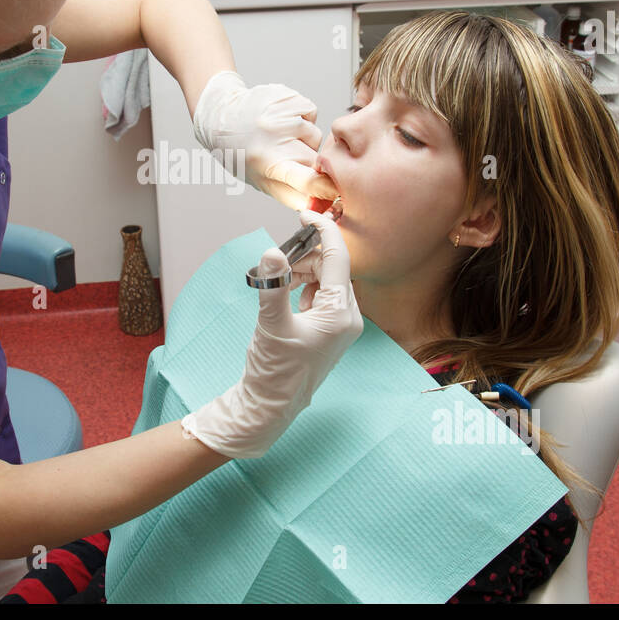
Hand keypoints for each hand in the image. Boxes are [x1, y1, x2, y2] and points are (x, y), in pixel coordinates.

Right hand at [181, 208, 362, 458]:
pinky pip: (320, 295)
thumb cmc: (275, 370)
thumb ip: (273, 285)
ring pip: (324, 280)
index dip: (322, 232)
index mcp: (341, 314)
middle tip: (276, 260)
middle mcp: (347, 317)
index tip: (305, 215)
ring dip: (301, 272)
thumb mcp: (272, 324)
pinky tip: (284, 295)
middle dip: (303, 258)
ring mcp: (339, 324)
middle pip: (330, 268)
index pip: (337, 260)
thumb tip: (272, 251)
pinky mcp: (328, 329)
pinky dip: (302, 287)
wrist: (270, 404)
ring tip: (276, 282)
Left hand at [192, 71, 339, 209]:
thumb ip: (292, 194)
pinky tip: (283, 120)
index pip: (307, 180)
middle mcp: (273, 137)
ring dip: (304, 139)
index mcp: (268, 163)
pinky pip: (311, 112)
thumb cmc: (242, 154)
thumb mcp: (261, 181)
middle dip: (308, 161)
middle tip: (286, 157)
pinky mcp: (284, 95)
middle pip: (315, 158)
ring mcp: (280, 113)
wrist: (221, 117)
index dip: (326, 187)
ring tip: (281, 137)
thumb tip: (322, 205)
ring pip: (315, 134)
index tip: (334, 190)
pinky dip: (303, 117)